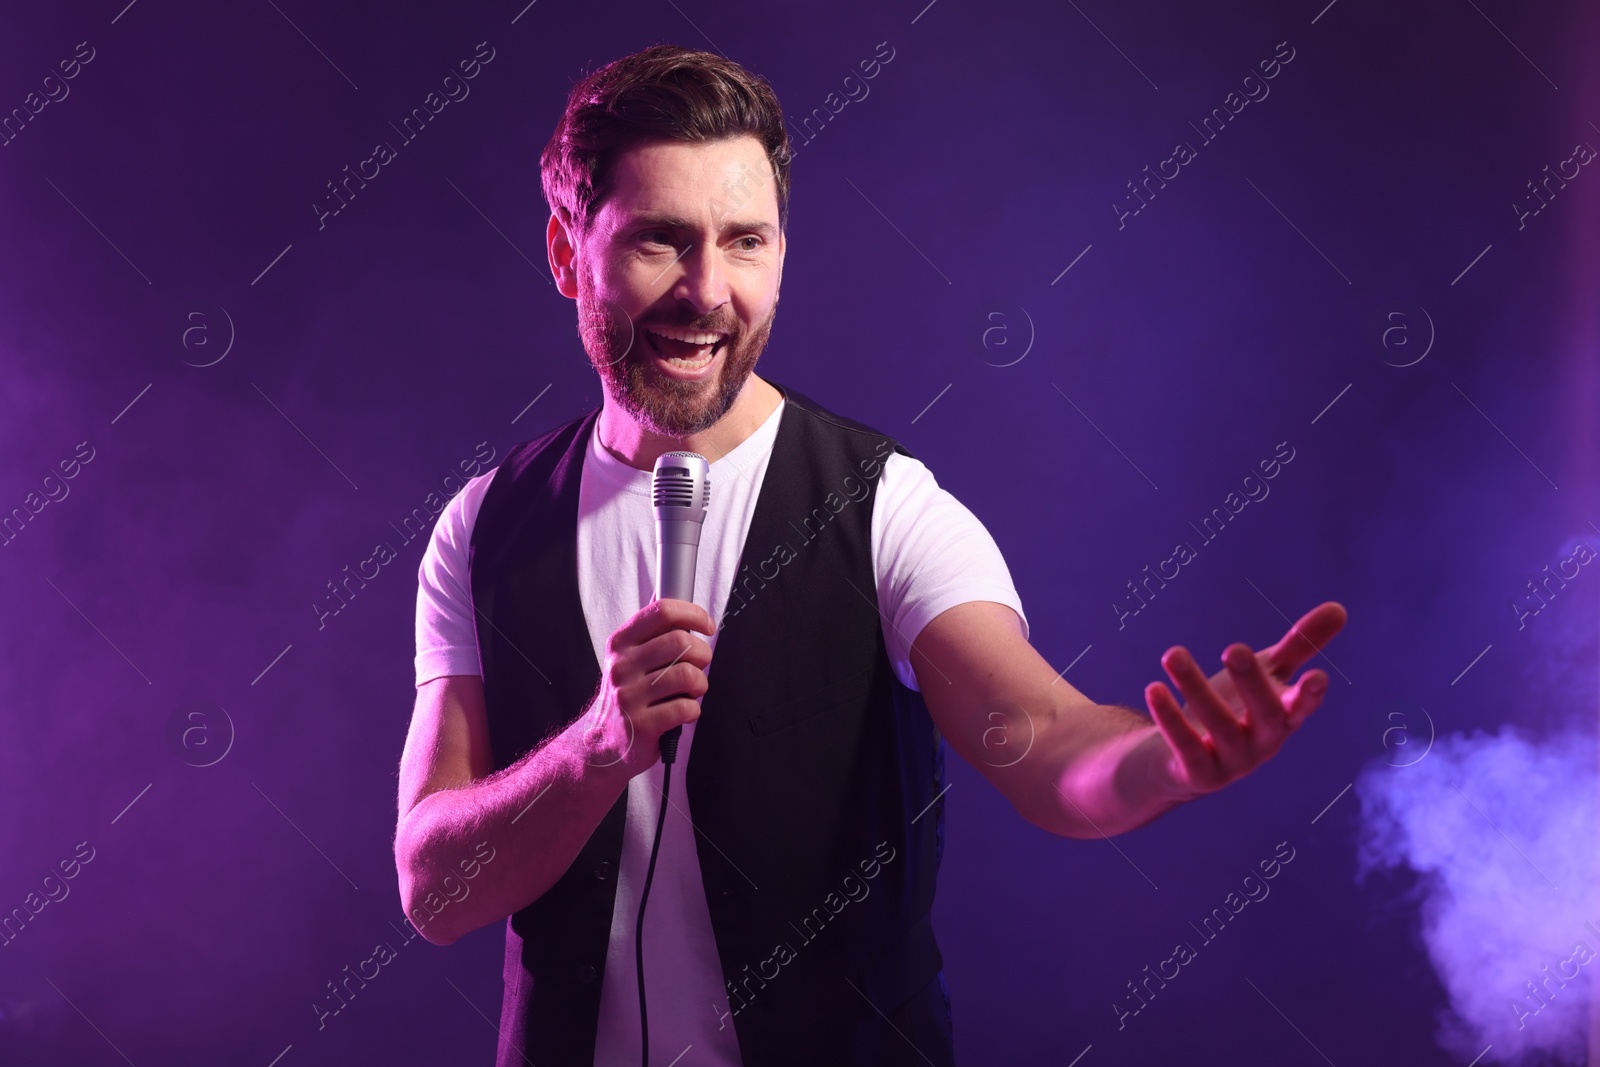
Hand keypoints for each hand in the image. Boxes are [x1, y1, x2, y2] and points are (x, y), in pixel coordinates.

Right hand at [579, 598, 714, 774]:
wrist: (601, 744)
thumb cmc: (625, 695)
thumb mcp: (628, 657)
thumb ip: (649, 628)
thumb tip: (667, 587)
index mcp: (621, 643)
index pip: (661, 611)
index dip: (693, 614)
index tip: (707, 626)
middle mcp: (622, 666)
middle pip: (681, 642)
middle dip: (703, 653)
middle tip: (700, 664)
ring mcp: (630, 696)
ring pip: (687, 675)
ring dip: (700, 684)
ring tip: (692, 690)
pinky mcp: (642, 725)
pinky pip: (686, 708)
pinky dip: (693, 709)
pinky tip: (683, 711)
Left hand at [1143, 601, 1346, 798]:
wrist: (1181, 760)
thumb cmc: (1232, 708)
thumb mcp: (1266, 675)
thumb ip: (1300, 645)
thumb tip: (1340, 608)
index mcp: (1282, 717)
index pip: (1301, 708)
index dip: (1309, 696)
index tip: (1317, 677)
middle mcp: (1263, 743)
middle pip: (1264, 714)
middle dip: (1251, 682)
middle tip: (1233, 648)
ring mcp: (1232, 762)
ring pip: (1219, 726)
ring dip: (1196, 687)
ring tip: (1173, 654)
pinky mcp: (1198, 774)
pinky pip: (1185, 747)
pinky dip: (1170, 718)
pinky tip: (1154, 688)